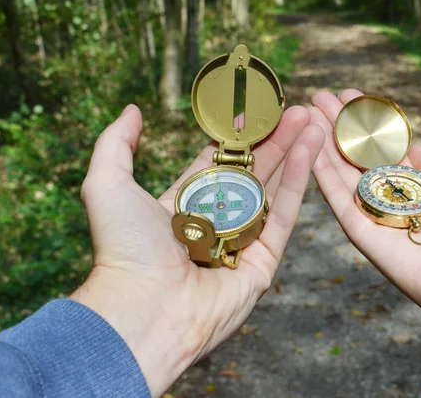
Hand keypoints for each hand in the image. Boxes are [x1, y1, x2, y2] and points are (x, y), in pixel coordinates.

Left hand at [71, 105, 323, 395]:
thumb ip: (116, 143)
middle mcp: (215, 224)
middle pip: (252, 174)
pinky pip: (282, 217)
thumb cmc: (123, 250)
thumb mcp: (107, 184)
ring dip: (294, 154)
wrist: (144, 309)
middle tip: (297, 111)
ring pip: (274, 191)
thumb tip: (133, 111)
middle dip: (275, 141)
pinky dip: (297, 182)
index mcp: (182, 206)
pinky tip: (307, 149)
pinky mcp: (263, 263)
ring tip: (313, 122)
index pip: (217, 166)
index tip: (254, 113)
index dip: (237, 139)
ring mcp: (242, 244)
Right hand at [309, 89, 420, 346]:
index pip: (379, 148)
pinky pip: (336, 197)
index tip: (349, 95)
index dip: (364, 122)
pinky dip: (322, 171)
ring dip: (324, 142)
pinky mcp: (358, 230)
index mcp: (409, 187)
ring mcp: (369, 213)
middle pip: (355, 156)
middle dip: (338, 125)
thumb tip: (411, 143)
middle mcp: (385, 198)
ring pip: (340, 172)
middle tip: (320, 96)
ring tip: (309, 112)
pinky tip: (312, 145)